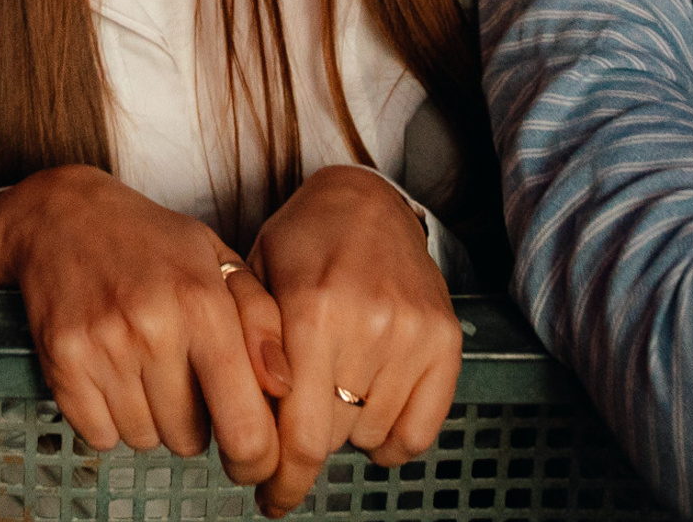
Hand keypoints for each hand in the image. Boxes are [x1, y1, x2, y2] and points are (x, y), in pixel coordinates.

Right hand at [0, 166, 286, 485]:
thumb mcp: (216, 258)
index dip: (256, 459)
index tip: (250, 457)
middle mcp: (153, 327)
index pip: (246, 428)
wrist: (60, 213)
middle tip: (178, 376)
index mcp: (202, 302)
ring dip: (148, 418)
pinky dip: (106, 418)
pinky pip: (99, 436)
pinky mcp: (63, 361)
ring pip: (144, 439)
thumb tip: (284, 387)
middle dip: (191, 420)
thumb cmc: (149, 241)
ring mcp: (103, 345)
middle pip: (189, 440)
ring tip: (140, 366)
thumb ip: (262, 321)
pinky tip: (108, 373)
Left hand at [248, 165, 459, 514]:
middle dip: (303, 446)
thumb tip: (246, 417)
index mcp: (313, 307)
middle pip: (332, 437)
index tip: (268, 495)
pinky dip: (389, 439)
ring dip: (345, 431)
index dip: (280, 475)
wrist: (366, 200)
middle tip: (288, 432)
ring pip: (372, 435)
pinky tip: (367, 410)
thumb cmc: (301, 240)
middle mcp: (368, 322)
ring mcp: (413, 333)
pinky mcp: (446, 342)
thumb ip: (248, 345)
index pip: (299, 431)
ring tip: (330, 387)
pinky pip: (418, 433)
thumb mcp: (254, 275)